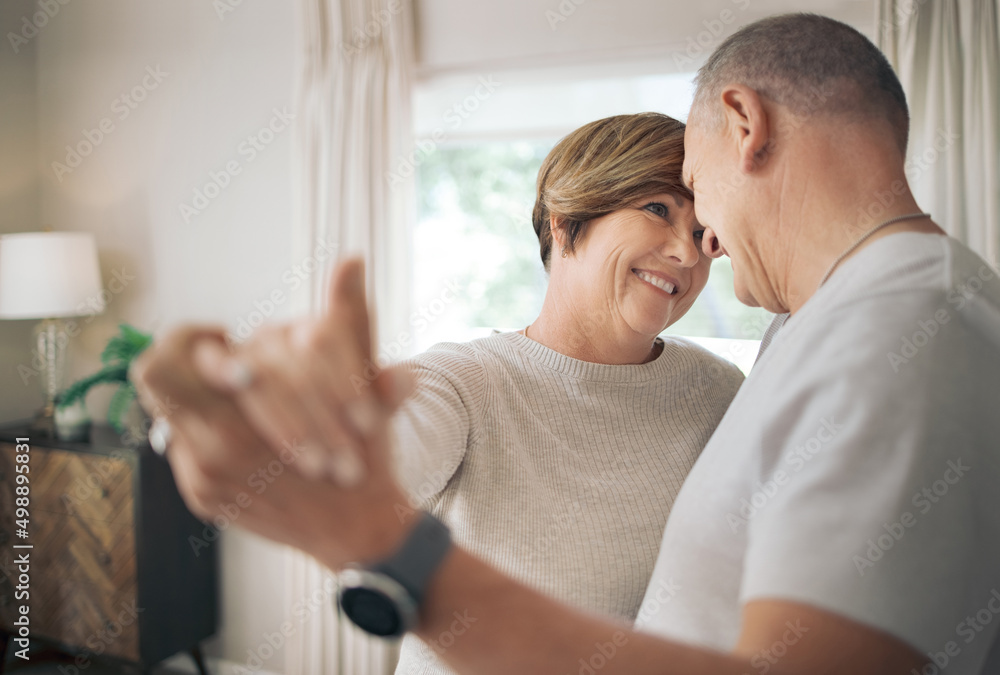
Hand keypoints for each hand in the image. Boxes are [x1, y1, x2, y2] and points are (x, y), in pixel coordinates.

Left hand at [130, 258, 416, 566]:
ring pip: (170, 415)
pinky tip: (250, 435)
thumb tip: (353, 260)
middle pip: (157, 380)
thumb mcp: (363, 384)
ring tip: (238, 396)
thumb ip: (350, 320)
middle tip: (222, 360)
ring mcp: (203, 479)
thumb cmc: (367, 453)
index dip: (190, 338)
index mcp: (246, 415)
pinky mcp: (203, 499)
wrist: (360, 531)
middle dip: (184, 360)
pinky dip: (211, 433)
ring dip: (201, 398)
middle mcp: (213, 450)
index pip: (170, 359)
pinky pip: (184, 450)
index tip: (223, 338)